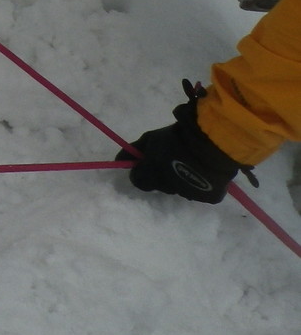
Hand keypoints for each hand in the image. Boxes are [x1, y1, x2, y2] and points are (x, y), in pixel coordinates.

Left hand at [117, 86, 247, 203]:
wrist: (214, 141)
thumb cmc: (178, 137)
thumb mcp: (151, 138)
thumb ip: (134, 150)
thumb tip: (119, 160)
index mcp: (151, 175)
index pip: (138, 181)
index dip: (142, 171)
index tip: (148, 162)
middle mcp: (168, 189)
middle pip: (161, 185)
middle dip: (164, 175)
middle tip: (173, 159)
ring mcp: (189, 194)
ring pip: (181, 189)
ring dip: (183, 179)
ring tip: (192, 163)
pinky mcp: (209, 198)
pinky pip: (201, 192)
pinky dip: (201, 184)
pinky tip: (206, 171)